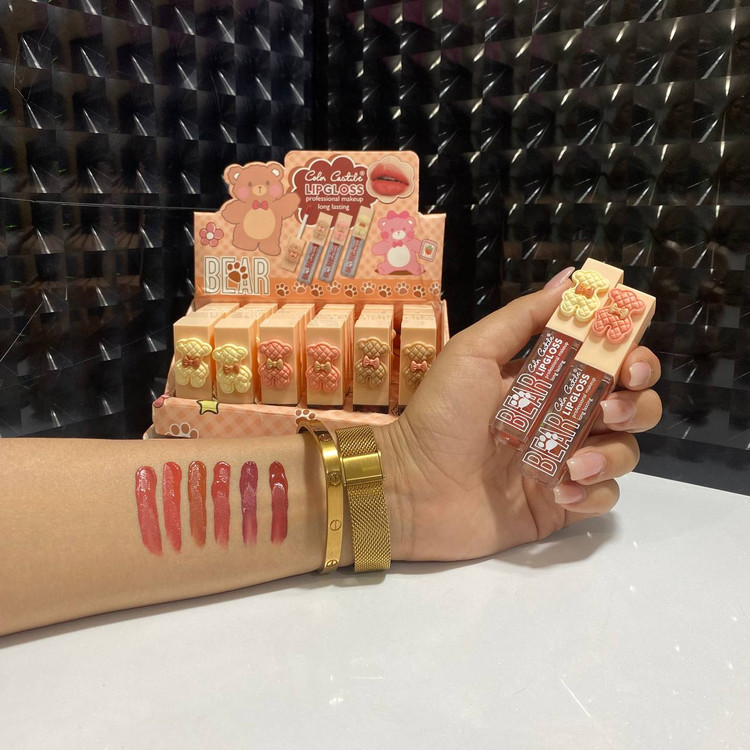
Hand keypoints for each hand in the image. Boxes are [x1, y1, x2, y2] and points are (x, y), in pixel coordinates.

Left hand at [378, 271, 661, 561]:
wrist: (413, 488)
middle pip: (631, 404)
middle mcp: (562, 416)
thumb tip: (571, 280)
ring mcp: (564, 461)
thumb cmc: (441, 415)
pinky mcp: (561, 504)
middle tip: (609, 411)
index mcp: (546, 378)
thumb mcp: (474, 353)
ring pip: (624, 451)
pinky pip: (603, 496)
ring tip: (572, 464)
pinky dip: (592, 494)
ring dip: (611, 454)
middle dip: (636, 404)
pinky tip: (559, 494)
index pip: (608, 360)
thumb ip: (522, 318)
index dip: (631, 356)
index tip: (629, 361)